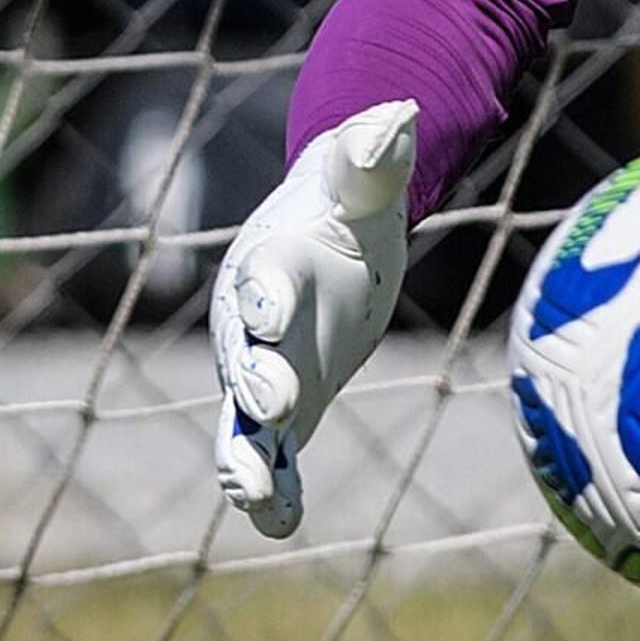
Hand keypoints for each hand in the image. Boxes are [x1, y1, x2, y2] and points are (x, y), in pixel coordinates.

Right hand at [210, 99, 416, 540]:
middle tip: (271, 404)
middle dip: (254, 381)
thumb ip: (375, 154)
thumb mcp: (364, 179)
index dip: (264, 296)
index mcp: (270, 264)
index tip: (271, 313)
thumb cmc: (348, 201)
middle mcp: (253, 325)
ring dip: (244, 459)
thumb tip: (399, 116)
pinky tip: (280, 524)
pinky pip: (272, 453)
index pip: (261, 280)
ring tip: (251, 497)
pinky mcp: (283, 407)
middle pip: (243, 358)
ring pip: (239, 422)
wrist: (332, 236)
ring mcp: (261, 372)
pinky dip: (273, 488)